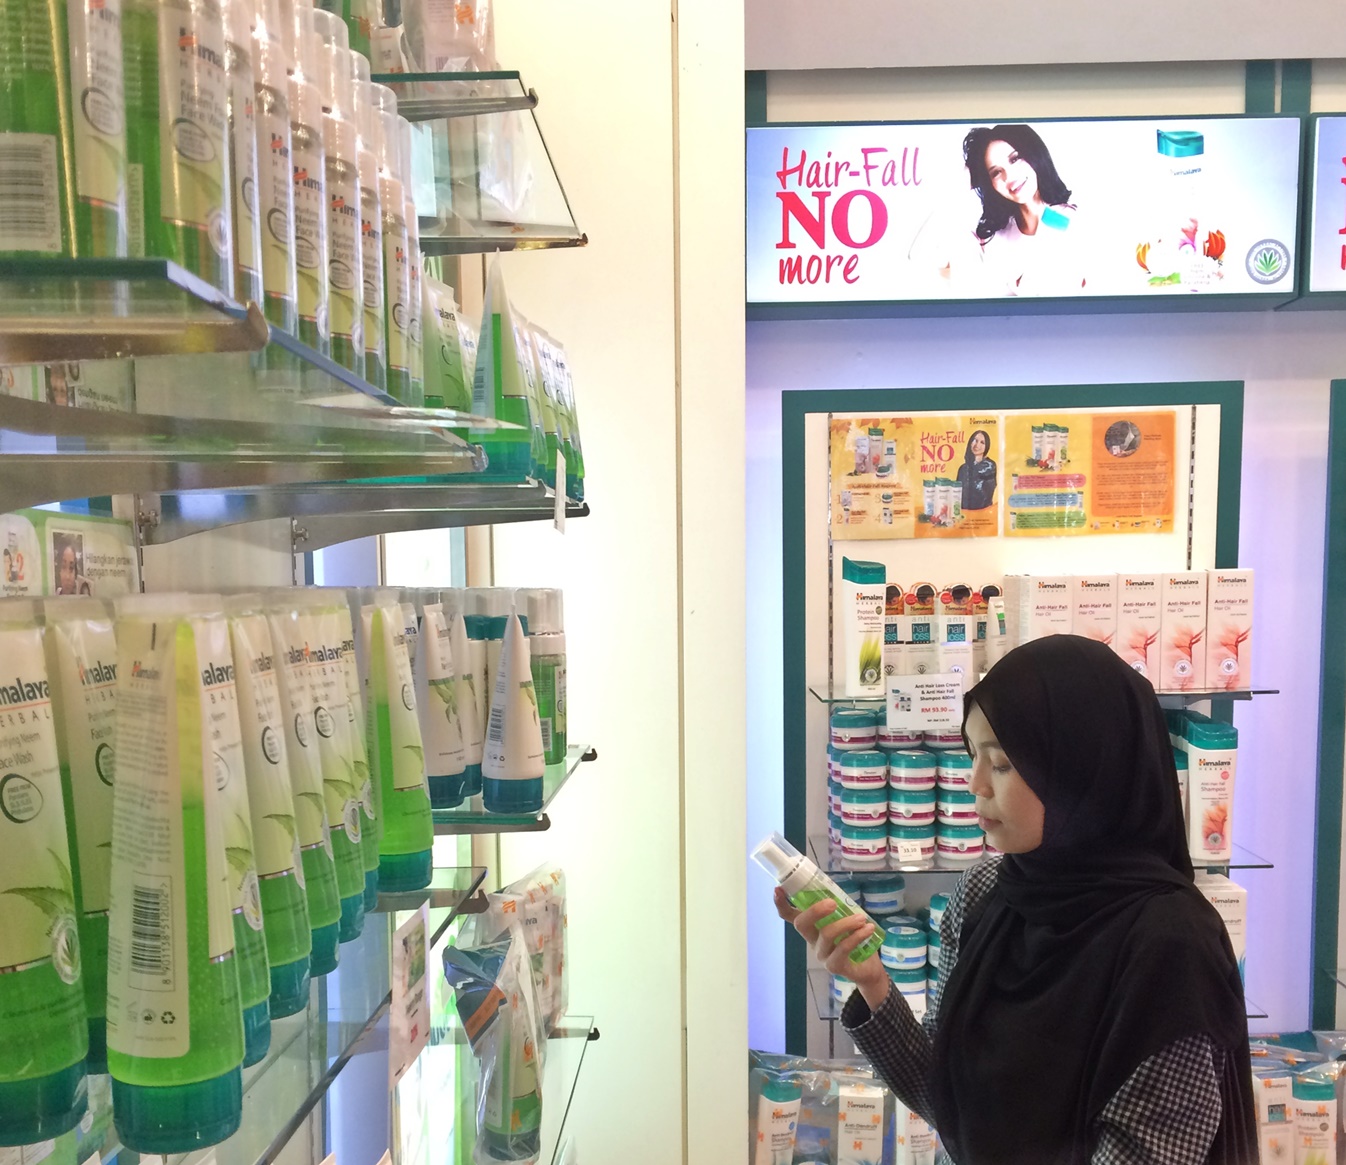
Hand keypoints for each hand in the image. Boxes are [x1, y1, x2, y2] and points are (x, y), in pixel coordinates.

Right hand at [775, 888, 889, 1010]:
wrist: (868, 969)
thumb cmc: (854, 940)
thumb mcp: (845, 920)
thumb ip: (839, 908)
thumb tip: (839, 889)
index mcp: (811, 927)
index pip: (789, 915)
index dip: (781, 903)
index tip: (778, 889)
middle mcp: (811, 940)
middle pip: (801, 924)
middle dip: (814, 910)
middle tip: (832, 903)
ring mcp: (821, 955)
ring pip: (826, 935)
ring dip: (846, 923)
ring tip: (862, 918)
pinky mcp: (834, 966)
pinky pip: (843, 948)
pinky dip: (857, 936)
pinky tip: (868, 929)